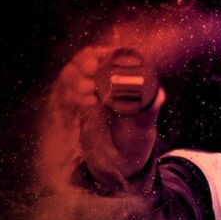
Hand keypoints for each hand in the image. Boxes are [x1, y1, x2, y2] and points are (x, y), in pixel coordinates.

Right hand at [47, 46, 165, 189]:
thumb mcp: (143, 126)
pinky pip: (60, 94)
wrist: (118, 166)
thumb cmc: (134, 141)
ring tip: (89, 93)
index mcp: (117, 80)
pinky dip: (66, 94)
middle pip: (82, 60)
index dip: (98, 53)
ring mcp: (83, 95)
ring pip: (69, 73)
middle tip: (90, 78)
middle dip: (82, 64)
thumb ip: (149, 110)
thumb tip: (160, 94)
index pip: (104, 55)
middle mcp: (99, 83)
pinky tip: (84, 102)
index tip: (98, 61)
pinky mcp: (69, 109)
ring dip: (74, 78)